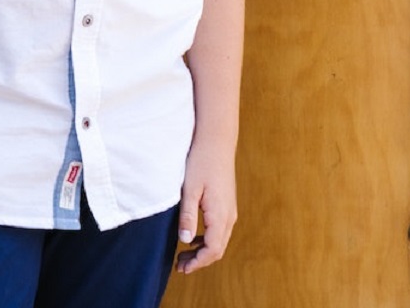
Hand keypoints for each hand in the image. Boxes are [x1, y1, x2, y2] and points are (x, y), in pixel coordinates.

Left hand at [175, 142, 237, 274]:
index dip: (198, 262)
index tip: (182, 268)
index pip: (212, 250)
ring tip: (183, 254)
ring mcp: (230, 210)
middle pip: (217, 249)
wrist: (216, 141)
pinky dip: (207, 239)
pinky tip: (192, 237)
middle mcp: (229, 216)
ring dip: (203, 250)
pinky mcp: (227, 204)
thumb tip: (185, 240)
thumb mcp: (190, 189)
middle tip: (180, 266)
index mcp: (220, 215)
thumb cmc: (201, 162)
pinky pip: (219, 230)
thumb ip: (188, 215)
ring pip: (219, 240)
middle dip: (199, 260)